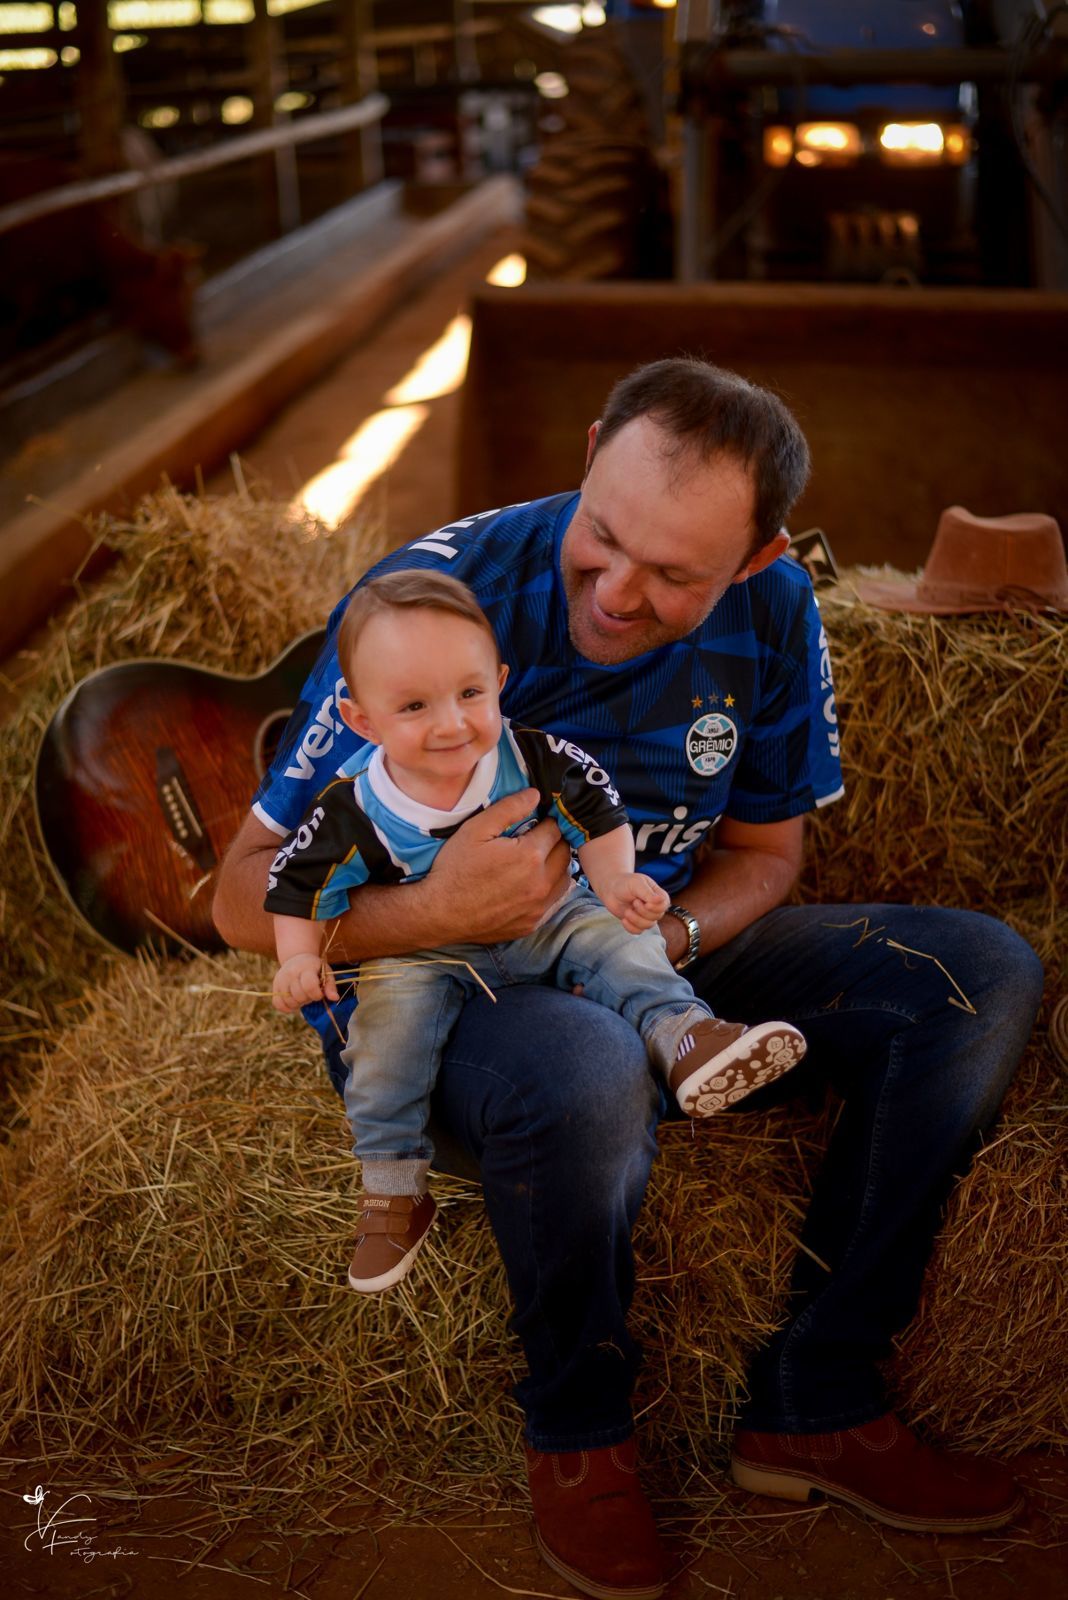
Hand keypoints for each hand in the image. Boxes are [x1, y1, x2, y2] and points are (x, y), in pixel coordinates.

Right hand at [273, 952, 338, 1012]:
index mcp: (306, 967)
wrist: (296, 957)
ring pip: (288, 1001)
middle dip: (308, 999)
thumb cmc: (315, 968)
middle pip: (299, 996)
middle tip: (310, 993)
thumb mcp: (326, 972)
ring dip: (298, 1004)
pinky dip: (286, 1007)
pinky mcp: (275, 986)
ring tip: (302, 996)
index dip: (316, 994)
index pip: (309, 986)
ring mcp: (281, 979)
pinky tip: (293, 1003)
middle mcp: (291, 972)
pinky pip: (277, 1003)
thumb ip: (330, 986)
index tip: (319, 993)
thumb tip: (335, 998)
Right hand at [428, 788, 573, 942]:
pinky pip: (554, 900)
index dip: (546, 821)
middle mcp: (540, 882)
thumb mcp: (475, 830)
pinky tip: (530, 883)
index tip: (537, 821)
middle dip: (554, 841)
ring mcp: (538, 906)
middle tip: (536, 838)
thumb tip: (535, 795)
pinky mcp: (533, 923)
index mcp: (529, 856)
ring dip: (556, 865)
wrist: (440, 914)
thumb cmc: (455, 869)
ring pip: (565, 877)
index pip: (555, 829)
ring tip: (535, 860)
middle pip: (565, 852)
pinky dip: (549, 888)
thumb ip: (508, 809)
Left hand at [599, 872, 669, 934]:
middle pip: (656, 917)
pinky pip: (638, 931)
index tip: (644, 902)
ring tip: (627, 911)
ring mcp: (646, 916)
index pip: (663, 906)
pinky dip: (630, 927)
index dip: (654, 907)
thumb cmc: (625, 883)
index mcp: (659, 896)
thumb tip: (661, 899)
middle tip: (634, 902)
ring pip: (648, 925)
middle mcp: (655, 907)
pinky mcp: (637, 923)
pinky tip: (624, 919)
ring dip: (635, 919)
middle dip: (642, 911)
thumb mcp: (636, 884)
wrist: (611, 890)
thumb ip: (648, 893)